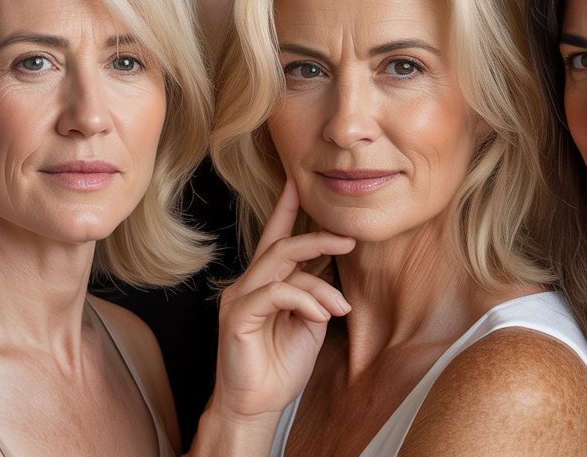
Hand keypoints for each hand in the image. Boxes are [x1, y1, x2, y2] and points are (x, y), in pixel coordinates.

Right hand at [211, 180, 353, 419]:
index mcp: (265, 281)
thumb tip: (332, 269)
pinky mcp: (237, 315)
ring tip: (341, 303)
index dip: (287, 206)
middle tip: (349, 240)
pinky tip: (321, 316)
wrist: (257, 407)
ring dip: (318, 278)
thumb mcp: (309, 323)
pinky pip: (275, 293)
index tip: (299, 180)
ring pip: (280, 263)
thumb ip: (315, 293)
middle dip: (318, 237)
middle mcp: (249, 282)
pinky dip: (304, 299)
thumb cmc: (281, 365)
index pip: (276, 235)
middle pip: (283, 243)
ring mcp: (240, 297)